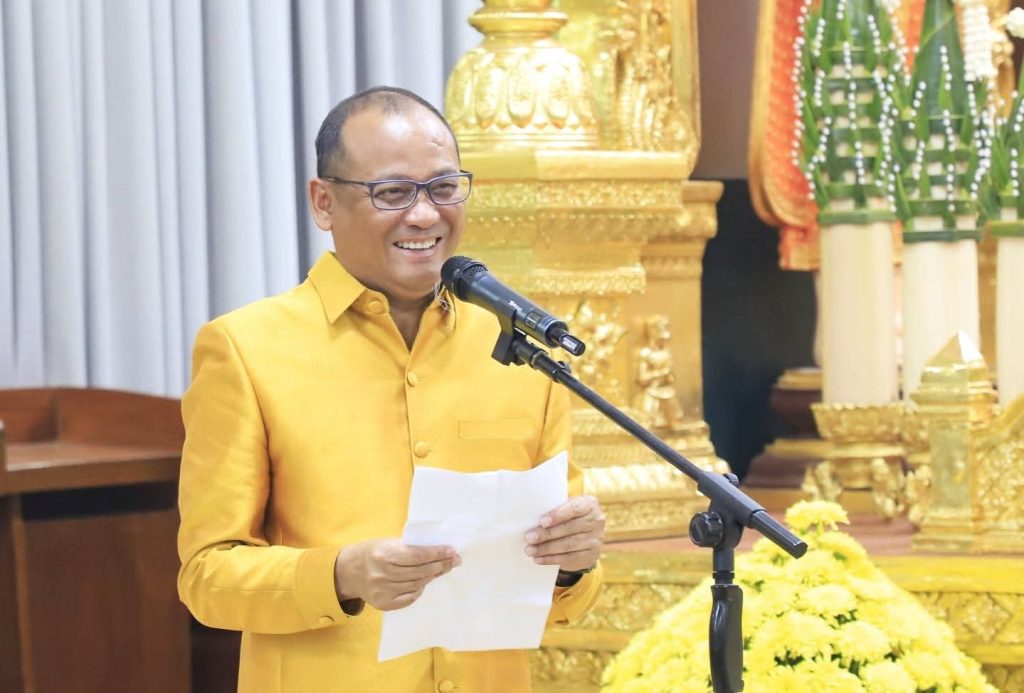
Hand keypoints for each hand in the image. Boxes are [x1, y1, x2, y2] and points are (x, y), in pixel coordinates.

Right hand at [334, 539, 460, 610]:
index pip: (418, 555)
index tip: (452, 551)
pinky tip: (424, 581)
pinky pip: (409, 598)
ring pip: (417, 584)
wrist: (349, 571)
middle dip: (441, 565)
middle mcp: (382, 573)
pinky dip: (419, 589)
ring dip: (432, 576)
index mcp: (384, 554)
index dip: (438, 553)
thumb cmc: (373, 552)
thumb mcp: (388, 543)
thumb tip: (439, 552)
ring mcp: (382, 590)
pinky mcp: (383, 603)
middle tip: (454, 561)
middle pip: (420, 571)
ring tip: (442, 569)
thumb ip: (410, 548)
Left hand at [524, 495, 604, 571]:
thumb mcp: (566, 508)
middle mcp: (597, 521)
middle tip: (530, 538)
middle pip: (569, 528)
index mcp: (589, 504)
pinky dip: (552, 559)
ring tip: (530, 550)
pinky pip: (570, 558)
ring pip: (569, 545)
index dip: (557, 515)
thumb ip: (554, 510)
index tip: (542, 522)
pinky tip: (539, 559)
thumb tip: (531, 520)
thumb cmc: (569, 517)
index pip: (574, 509)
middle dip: (547, 534)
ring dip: (546, 549)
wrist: (586, 536)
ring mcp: (596, 539)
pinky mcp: (592, 555)